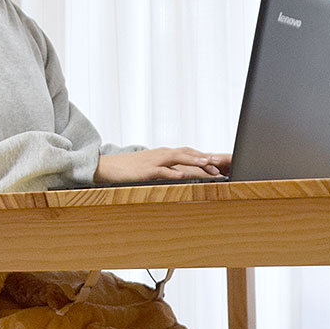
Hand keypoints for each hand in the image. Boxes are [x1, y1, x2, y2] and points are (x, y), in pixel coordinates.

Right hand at [95, 148, 230, 183]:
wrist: (109, 167)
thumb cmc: (130, 168)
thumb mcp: (152, 168)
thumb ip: (166, 169)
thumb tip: (182, 174)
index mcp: (165, 154)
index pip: (188, 152)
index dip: (204, 156)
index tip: (219, 162)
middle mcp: (162, 154)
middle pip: (187, 153)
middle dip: (205, 158)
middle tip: (220, 164)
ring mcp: (154, 161)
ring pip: (178, 158)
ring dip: (194, 160)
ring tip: (207, 164)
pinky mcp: (146, 170)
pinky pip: (162, 171)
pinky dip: (173, 172)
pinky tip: (183, 175)